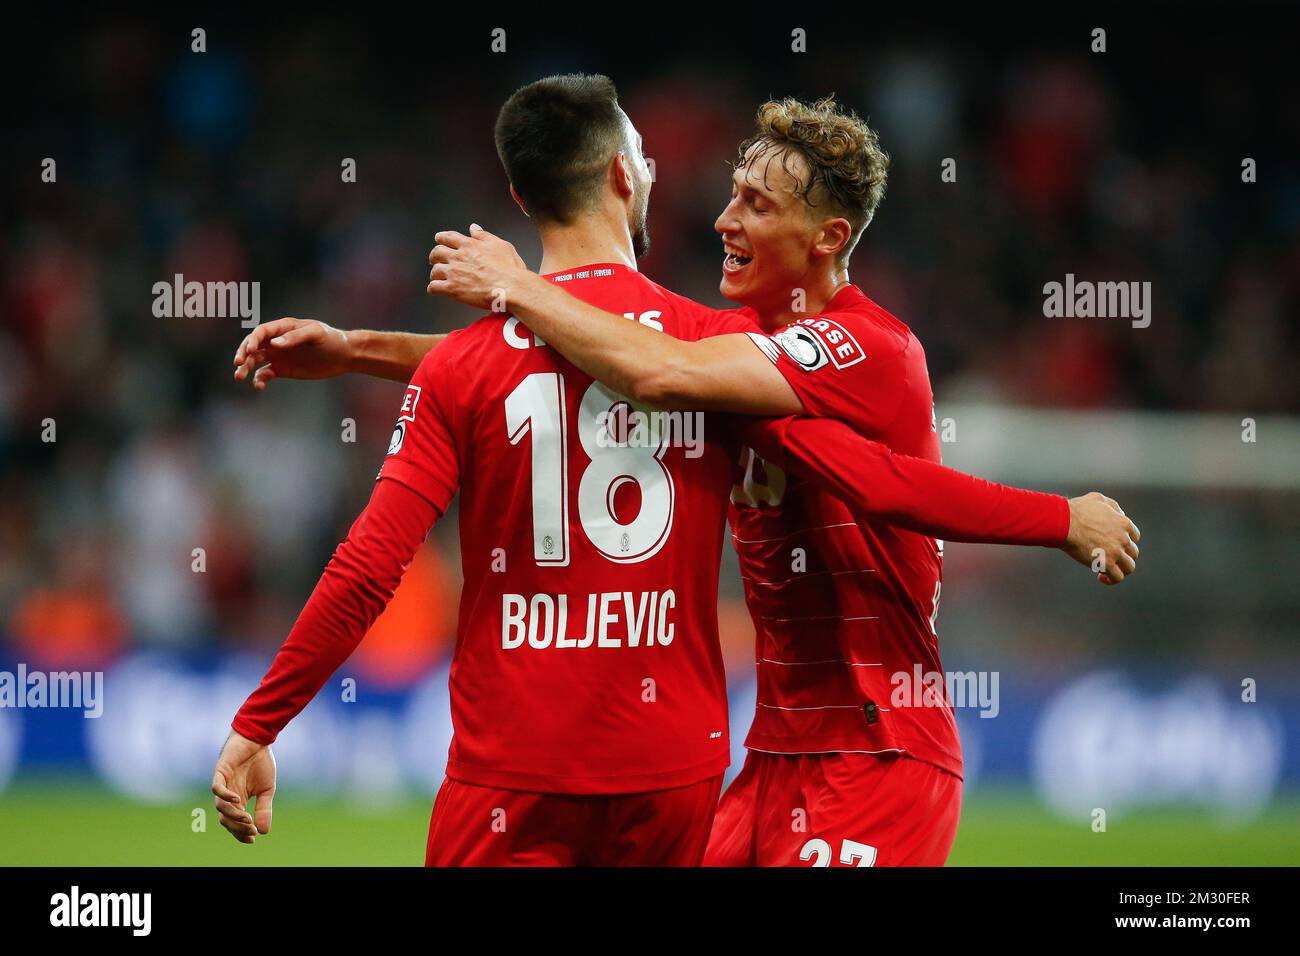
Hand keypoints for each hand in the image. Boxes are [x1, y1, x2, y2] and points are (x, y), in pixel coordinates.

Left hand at [212, 730, 276, 843]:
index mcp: (238, 800)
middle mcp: (228, 795)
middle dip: (237, 828)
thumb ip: (264, 809)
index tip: (253, 838)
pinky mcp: (220, 772)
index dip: (241, 833)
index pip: (234, 822)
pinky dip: (225, 796)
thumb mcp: (267, 790)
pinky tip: (238, 800)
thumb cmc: (261, 763)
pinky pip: (217, 788)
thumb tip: (264, 831)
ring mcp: (223, 784)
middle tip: (251, 830)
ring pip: (220, 807)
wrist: (258, 740)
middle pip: (225, 819)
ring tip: (247, 818)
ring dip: (233, 815)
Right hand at [232, 317, 352, 389]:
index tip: (248, 351)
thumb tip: (274, 344)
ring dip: (245, 367)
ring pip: (255, 360)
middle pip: (253, 346)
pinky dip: (259, 380)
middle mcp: (277, 341)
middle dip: (242, 353)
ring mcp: (278, 355)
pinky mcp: (282, 370)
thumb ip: (295, 337)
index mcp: (283, 328)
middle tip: (237, 363)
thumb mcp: (316, 334)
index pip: (261, 332)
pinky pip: (265, 374)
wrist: (343, 356)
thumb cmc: (331, 339)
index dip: (252, 340)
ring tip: (239, 376)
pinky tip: (259, 386)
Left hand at [427, 224, 529, 310]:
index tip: (439, 239)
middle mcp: (459, 257)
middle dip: (434, 256)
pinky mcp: (452, 289)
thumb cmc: (509, 268)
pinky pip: (434, 287)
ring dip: (435, 274)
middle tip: (435, 260)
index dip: (441, 238)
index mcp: (470, 245)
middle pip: (437, 252)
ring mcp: (454, 273)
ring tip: (437, 277)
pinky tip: (435, 290)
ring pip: (434, 270)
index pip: (449, 237)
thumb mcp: (500, 245)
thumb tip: (473, 228)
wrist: (510, 287)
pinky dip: (433, 288)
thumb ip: (484, 235)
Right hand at [1061, 492, 1140, 584]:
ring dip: (1121, 569)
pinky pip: (1117, 577)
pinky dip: (1111, 579)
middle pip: (1133, 552)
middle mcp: (1123, 538)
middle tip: (1108, 557)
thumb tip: (1120, 513)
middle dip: (1122, 556)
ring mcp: (1116, 552)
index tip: (1114, 545)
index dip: (1125, 542)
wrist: (1065, 523)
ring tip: (1107, 570)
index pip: (1134, 537)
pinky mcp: (1106, 563)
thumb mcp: (1098, 499)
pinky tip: (1100, 577)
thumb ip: (1112, 506)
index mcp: (1123, 523)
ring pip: (1129, 567)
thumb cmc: (1077, 510)